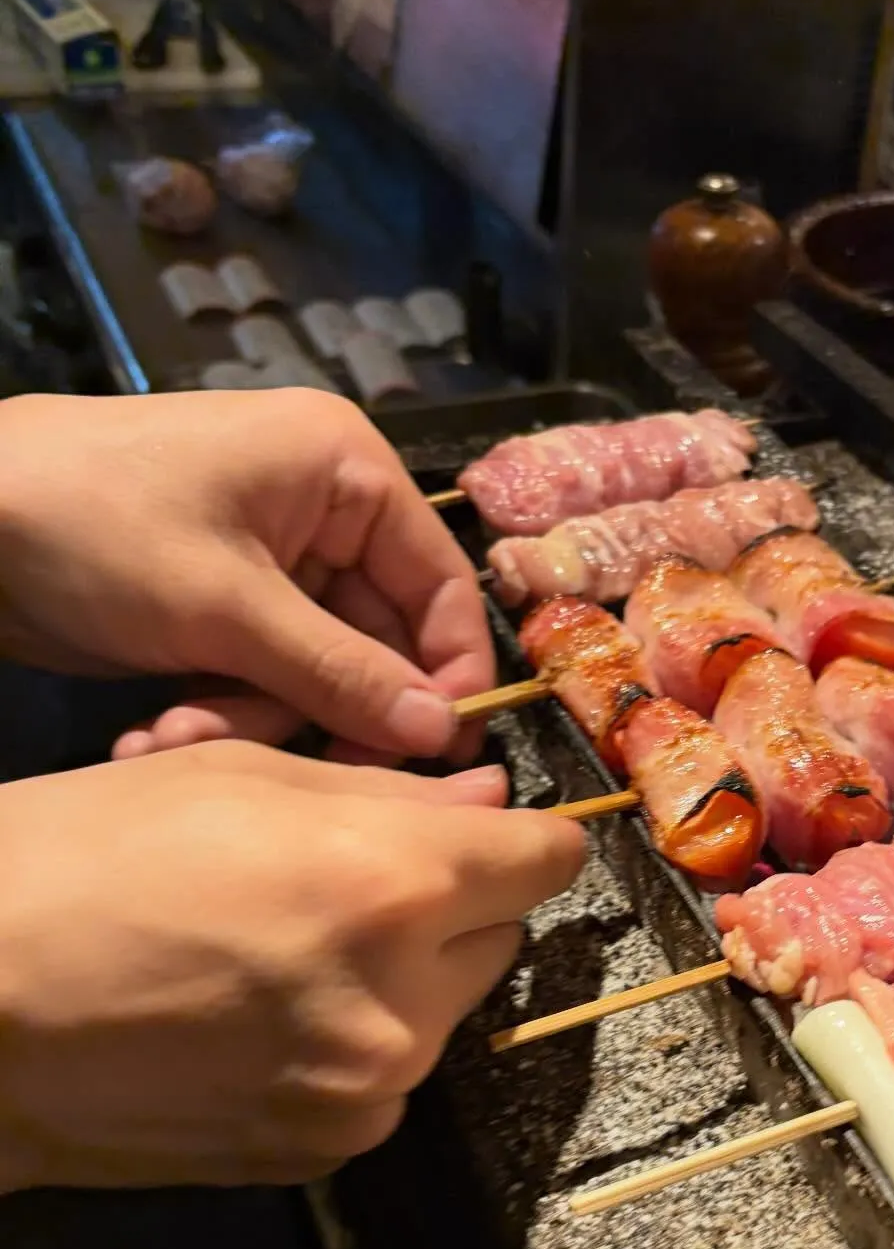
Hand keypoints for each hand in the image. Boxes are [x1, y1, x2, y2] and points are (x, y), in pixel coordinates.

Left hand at [0, 389, 492, 763]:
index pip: (442, 587)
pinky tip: (154, 731)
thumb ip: (342, 674)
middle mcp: (325, 512)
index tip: (429, 757)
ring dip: (254, 721)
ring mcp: (272, 562)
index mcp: (346, 473)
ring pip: (318, 674)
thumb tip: (443, 735)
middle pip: (380, 643)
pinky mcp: (224, 606)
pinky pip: (263, 677)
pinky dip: (219, 711)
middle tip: (293, 775)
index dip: (444, 676)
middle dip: (319, 710)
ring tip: (175, 737)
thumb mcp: (225, 608)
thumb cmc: (94, 527)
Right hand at [0, 742, 583, 1189]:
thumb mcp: (238, 780)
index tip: (485, 833)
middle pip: (497, 938)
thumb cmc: (80, 861)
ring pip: (442, 1014)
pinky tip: (252, 1021)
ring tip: (275, 956)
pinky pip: (383, 1082)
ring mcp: (367, 1093)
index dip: (519, 836)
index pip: (548, 860)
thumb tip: (490, 800)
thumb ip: (393, 797)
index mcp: (392, 888)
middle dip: (445, 906)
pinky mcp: (324, 1152)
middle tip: (338, 884)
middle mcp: (404, 1004)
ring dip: (397, 980)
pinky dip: (348, 1048)